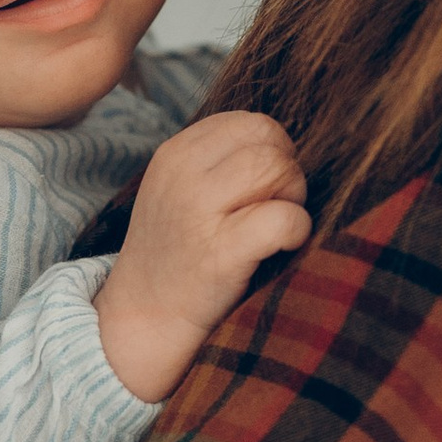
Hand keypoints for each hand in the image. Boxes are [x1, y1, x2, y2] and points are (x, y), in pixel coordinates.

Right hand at [93, 109, 309, 403]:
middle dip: (288, 172)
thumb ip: (220, 160)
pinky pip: (284, 218)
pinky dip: (297, 231)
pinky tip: (282, 247)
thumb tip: (283, 145)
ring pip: (278, 169)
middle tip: (275, 207)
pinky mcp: (220, 253)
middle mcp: (183, 175)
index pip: (250, 123)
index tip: (265, 186)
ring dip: (293, 199)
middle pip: (269, 141)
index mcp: (176, 153)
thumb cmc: (177, 252)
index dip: (273, 151)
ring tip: (275, 227)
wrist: (144, 318)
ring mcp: (199, 213)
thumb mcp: (180, 189)